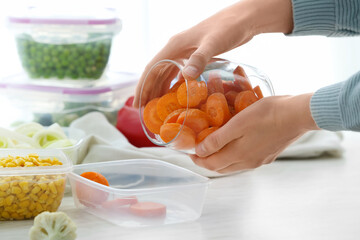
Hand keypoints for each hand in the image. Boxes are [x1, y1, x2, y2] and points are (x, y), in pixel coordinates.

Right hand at [133, 0, 293, 106]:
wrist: (243, 19)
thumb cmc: (228, 28)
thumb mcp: (213, 43)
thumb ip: (200, 59)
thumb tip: (186, 77)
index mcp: (175, 46)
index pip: (151, 69)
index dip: (143, 87)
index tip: (137, 104)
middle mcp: (177, 49)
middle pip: (156, 73)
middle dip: (149, 92)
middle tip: (145, 112)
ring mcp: (186, 53)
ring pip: (167, 74)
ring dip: (161, 90)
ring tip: (158, 108)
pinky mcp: (196, 56)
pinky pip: (179, 73)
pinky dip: (175, 86)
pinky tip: (176, 97)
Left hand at [190, 94, 319, 173]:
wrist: (298, 115)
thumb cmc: (267, 115)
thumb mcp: (238, 124)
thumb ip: (218, 140)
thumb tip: (200, 151)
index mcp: (239, 156)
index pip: (211, 165)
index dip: (198, 160)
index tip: (190, 152)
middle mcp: (249, 163)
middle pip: (221, 168)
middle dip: (207, 161)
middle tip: (198, 151)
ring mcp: (260, 160)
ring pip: (233, 165)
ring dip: (220, 159)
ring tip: (213, 147)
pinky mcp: (268, 155)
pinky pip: (244, 160)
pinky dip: (233, 155)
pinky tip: (234, 145)